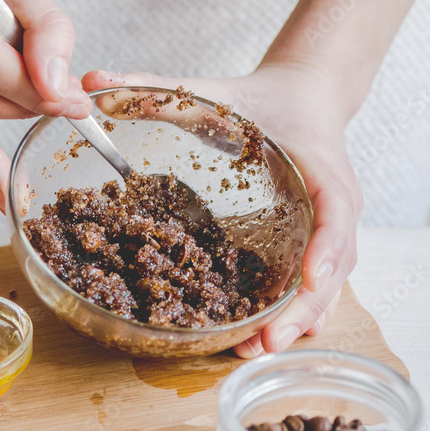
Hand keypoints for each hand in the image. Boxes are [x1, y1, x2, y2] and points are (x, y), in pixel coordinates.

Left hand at [82, 64, 361, 355]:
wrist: (303, 98)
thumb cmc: (262, 101)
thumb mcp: (213, 92)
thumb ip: (154, 89)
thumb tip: (92, 79)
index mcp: (323, 170)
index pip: (337, 211)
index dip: (326, 248)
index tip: (308, 278)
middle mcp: (334, 209)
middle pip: (332, 268)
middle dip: (301, 308)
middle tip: (266, 341)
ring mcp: (330, 232)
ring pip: (326, 287)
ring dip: (295, 322)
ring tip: (257, 351)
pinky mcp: (315, 246)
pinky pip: (315, 287)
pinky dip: (295, 315)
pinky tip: (266, 340)